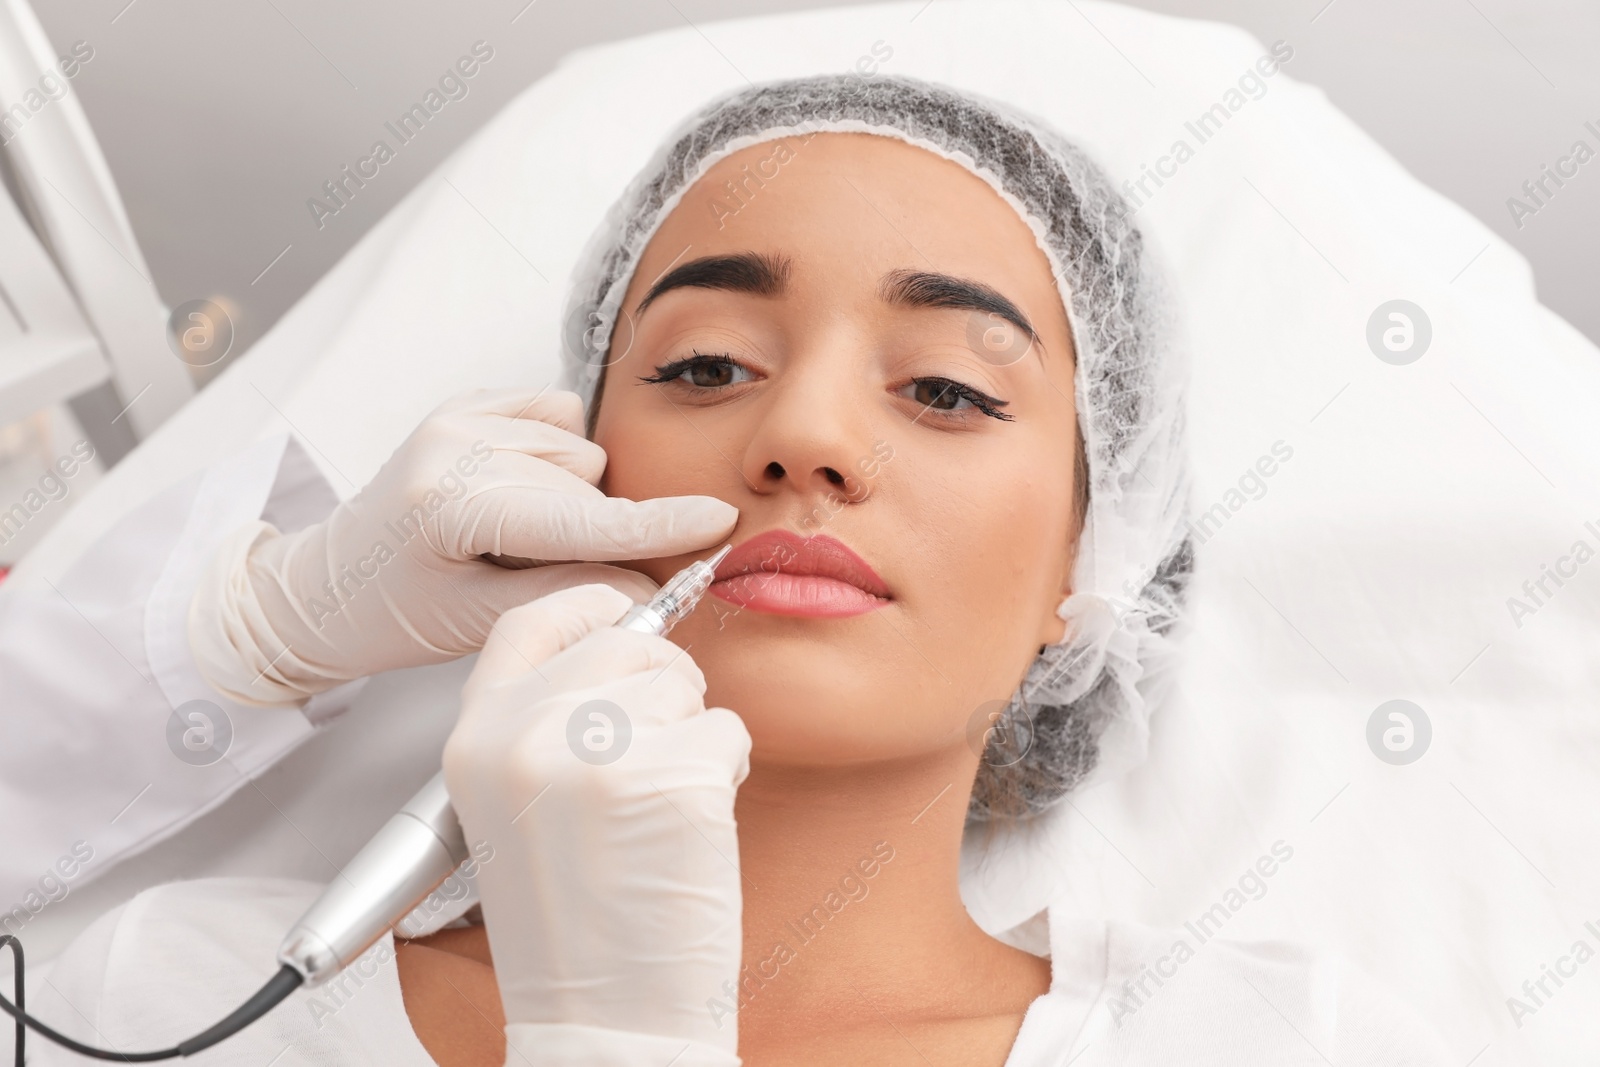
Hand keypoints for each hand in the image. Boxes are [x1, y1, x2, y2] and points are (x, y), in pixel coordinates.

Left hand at [187, 387, 736, 704]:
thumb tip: (648, 581)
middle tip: (532, 574)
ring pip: (582, 455)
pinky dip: (559, 458)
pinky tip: (520, 493)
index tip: (717, 520)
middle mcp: (454, 441)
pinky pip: (561, 418)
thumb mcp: (481, 626)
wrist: (326, 586)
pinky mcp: (469, 402)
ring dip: (571, 499)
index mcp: (448, 502)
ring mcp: (460, 413)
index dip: (655, 525)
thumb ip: (570, 594)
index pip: (578, 519)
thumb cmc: (393, 616)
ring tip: (512, 538)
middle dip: (592, 535)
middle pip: (588, 489)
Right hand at [443, 584, 748, 1066]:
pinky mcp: (673, 777)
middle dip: (664, 684)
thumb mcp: (516, 806)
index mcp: (474, 740)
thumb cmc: (572, 926)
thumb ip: (545, 720)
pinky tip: (690, 833)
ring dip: (693, 736)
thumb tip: (623, 641)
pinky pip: (728, 731)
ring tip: (660, 813)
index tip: (626, 613)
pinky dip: (726, 773)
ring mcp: (599, 752)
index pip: (530, 619)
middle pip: (624, 643)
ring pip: (684, 685)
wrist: (604, 1020)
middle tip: (659, 754)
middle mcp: (525, 734)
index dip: (589, 607)